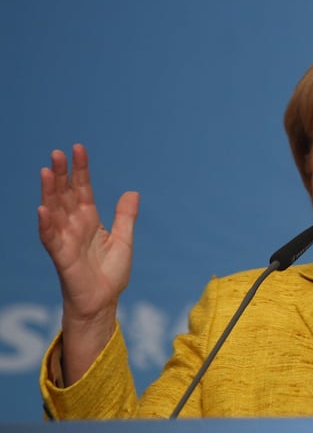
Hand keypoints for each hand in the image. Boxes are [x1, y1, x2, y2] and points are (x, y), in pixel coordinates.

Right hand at [38, 144, 138, 382]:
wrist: (104, 301)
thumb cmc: (110, 273)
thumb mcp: (124, 240)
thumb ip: (125, 216)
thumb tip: (132, 191)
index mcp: (90, 219)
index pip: (82, 189)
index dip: (80, 169)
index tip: (78, 148)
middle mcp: (74, 225)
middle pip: (65, 194)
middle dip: (62, 174)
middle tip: (57, 152)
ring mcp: (65, 239)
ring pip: (54, 210)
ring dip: (49, 192)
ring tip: (47, 171)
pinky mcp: (61, 256)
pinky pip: (50, 237)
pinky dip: (46, 223)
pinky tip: (43, 208)